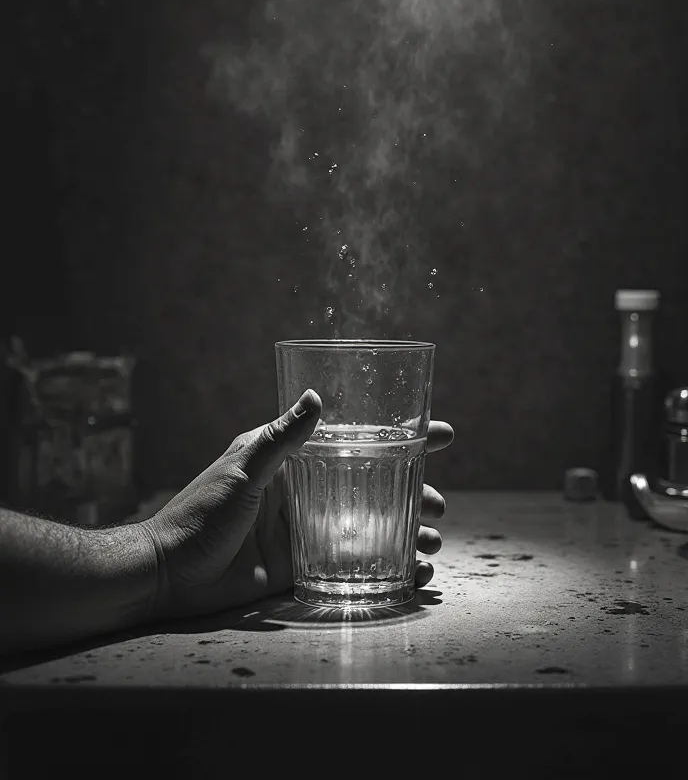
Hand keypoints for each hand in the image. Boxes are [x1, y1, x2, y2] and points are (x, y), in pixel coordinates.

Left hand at [138, 390, 453, 620]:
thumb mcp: (242, 469)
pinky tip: (411, 576)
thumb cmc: (200, 512)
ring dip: (404, 532)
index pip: (353, 439)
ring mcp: (305, 529)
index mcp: (291, 458)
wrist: (168, 572)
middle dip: (411, 491)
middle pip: (371, 484)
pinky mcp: (302, 566)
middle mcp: (304, 490)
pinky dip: (385, 568)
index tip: (439, 434)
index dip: (398, 436)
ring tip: (432, 544)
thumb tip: (317, 398)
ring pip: (369, 526)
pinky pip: (350, 565)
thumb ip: (281, 439)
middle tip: (438, 504)